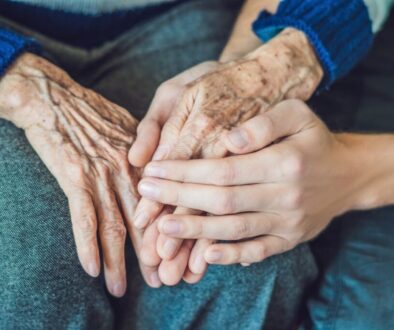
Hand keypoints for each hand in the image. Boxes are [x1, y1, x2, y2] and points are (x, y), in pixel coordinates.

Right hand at [0, 53, 153, 294]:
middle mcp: (130, 169)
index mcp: (146, 159)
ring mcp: (102, 174)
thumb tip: (159, 177)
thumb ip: (148, 156)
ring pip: (116, 225)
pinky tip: (91, 269)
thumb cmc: (93, 112)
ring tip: (123, 288)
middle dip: (153, 253)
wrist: (54, 97)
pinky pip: (83, 217)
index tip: (178, 254)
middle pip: (146, 220)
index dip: (172, 232)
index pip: (165, 203)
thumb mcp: (131, 128)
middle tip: (162, 280)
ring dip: (120, 261)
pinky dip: (87, 245)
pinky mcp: (75, 176)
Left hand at [141, 100, 360, 264]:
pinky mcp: (289, 239)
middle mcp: (285, 195)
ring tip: (161, 228)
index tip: (153, 170)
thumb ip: (262, 124)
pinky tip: (204, 254)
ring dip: (194, 231)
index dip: (184, 172)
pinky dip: (230, 255)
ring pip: (234, 229)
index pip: (222, 170)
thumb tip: (228, 141)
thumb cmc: (314, 139)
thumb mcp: (296, 114)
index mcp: (284, 161)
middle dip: (178, 198)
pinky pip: (257, 251)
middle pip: (221, 200)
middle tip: (145, 194)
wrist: (347, 174)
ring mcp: (288, 222)